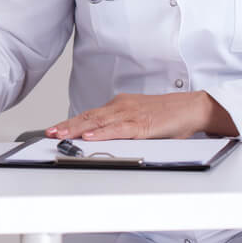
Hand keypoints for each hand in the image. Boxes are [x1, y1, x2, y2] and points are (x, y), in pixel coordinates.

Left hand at [44, 91, 236, 140]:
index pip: (89, 114)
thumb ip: (122, 126)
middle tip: (50, 132)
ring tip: (61, 135)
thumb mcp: (140, 119)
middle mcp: (121, 106)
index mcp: (119, 105)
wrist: (192, 107)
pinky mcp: (142, 124)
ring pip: (98, 123)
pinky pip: (117, 130)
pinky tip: (89, 137)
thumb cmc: (168, 115)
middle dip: (67, 126)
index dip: (71, 122)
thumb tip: (105, 137)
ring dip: (77, 129)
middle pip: (88, 117)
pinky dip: (101, 134)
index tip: (55, 129)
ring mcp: (130, 114)